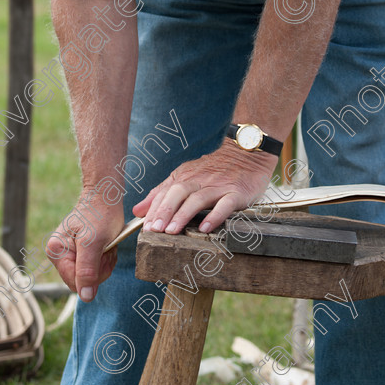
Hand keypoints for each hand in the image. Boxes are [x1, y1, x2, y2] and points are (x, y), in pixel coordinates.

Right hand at [46, 188, 123, 302]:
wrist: (106, 195)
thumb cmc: (100, 214)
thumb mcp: (94, 243)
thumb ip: (87, 270)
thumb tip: (85, 297)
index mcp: (56, 251)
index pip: (75, 283)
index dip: (94, 275)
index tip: (103, 254)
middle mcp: (58, 254)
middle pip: (82, 281)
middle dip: (100, 267)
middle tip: (107, 248)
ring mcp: (68, 253)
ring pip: (90, 275)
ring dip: (104, 262)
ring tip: (107, 244)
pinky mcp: (79, 251)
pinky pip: (93, 266)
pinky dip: (104, 258)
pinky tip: (107, 245)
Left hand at [132, 141, 276, 234]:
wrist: (246, 153)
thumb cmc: (215, 169)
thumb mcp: (186, 176)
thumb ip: (162, 193)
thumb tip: (138, 210)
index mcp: (185, 176)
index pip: (165, 192)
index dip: (154, 209)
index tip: (145, 228)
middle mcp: (199, 180)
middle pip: (178, 193)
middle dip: (165, 211)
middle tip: (154, 230)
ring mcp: (218, 186)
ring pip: (198, 199)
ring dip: (183, 215)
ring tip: (172, 231)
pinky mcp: (236, 192)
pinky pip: (225, 204)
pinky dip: (215, 215)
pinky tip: (206, 228)